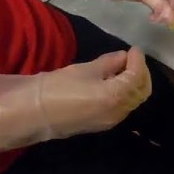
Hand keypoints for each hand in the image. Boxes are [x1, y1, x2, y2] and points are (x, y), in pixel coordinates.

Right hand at [0, 47, 150, 147]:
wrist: (32, 115)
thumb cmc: (56, 88)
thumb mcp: (84, 70)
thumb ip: (108, 63)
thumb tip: (123, 57)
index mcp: (116, 96)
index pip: (137, 76)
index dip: (138, 61)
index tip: (133, 49)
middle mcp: (119, 112)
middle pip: (142, 92)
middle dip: (142, 73)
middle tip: (133, 59)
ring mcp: (112, 121)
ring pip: (134, 101)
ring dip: (134, 84)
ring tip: (124, 68)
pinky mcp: (103, 124)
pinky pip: (124, 107)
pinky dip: (126, 93)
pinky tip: (115, 82)